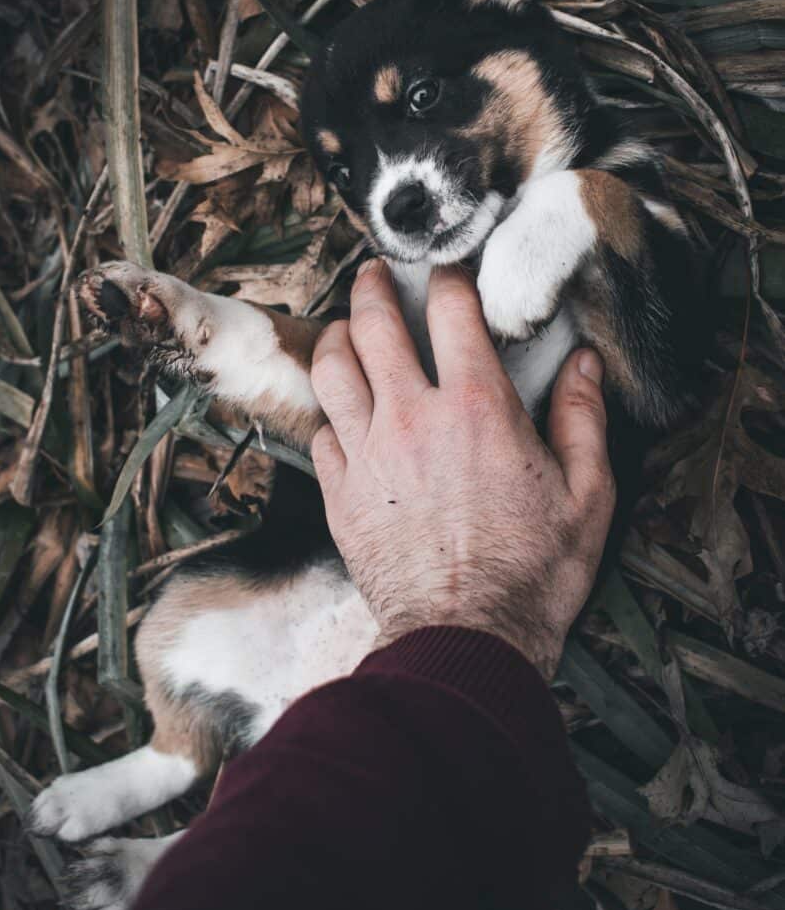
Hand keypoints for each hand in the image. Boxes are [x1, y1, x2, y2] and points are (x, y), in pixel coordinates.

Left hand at [310, 260, 615, 678]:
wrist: (466, 638)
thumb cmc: (533, 572)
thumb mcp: (587, 494)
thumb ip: (584, 418)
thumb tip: (585, 365)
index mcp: (477, 406)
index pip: (450, 311)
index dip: (446, 277)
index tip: (446, 271)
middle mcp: (412, 417)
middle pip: (373, 325)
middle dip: (372, 287)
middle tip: (375, 274)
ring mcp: (367, 454)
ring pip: (332, 369)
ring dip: (336, 336)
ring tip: (344, 327)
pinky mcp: (340, 493)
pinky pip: (320, 432)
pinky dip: (328, 411)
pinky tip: (339, 410)